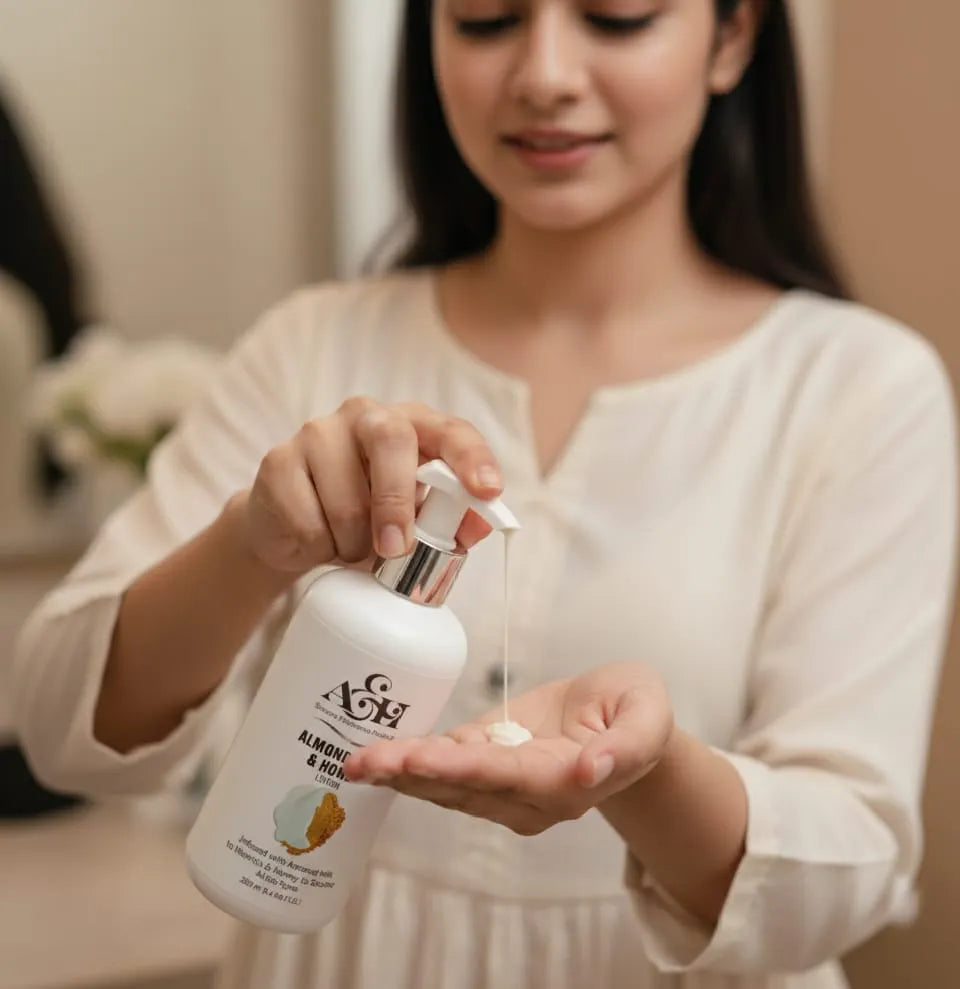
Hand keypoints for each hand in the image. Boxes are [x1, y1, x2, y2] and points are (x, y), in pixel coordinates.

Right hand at [234, 398, 501, 575]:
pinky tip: (316, 537)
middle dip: (397, 502)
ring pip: (346, 495)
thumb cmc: (367, 520)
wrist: (293, 532)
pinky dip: (318, 545)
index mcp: (410, 424)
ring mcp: (317, 432)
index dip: (471, 458)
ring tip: (351, 545)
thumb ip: (447, 521)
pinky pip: (307, 518)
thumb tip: (476, 526)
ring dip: (354, 541)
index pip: (450, 430)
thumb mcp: (414, 523)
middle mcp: (366, 416)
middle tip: (396, 548)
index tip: (487, 490)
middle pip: (391, 440)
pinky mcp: (278, 460)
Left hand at [345, 662, 674, 836]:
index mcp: (566, 781)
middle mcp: (529, 796)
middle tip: (363, 763)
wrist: (623, 719)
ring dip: (399, 772)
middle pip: (463, 786)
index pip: (505, 775)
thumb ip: (624, 746)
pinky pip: (447, 768)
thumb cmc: (637, 712)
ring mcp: (506, 787)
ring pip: (446, 784)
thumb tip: (589, 770)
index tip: (419, 760)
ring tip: (357, 759)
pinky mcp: (489, 767)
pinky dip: (409, 762)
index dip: (460, 768)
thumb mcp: (646, 717)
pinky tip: (374, 755)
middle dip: (411, 773)